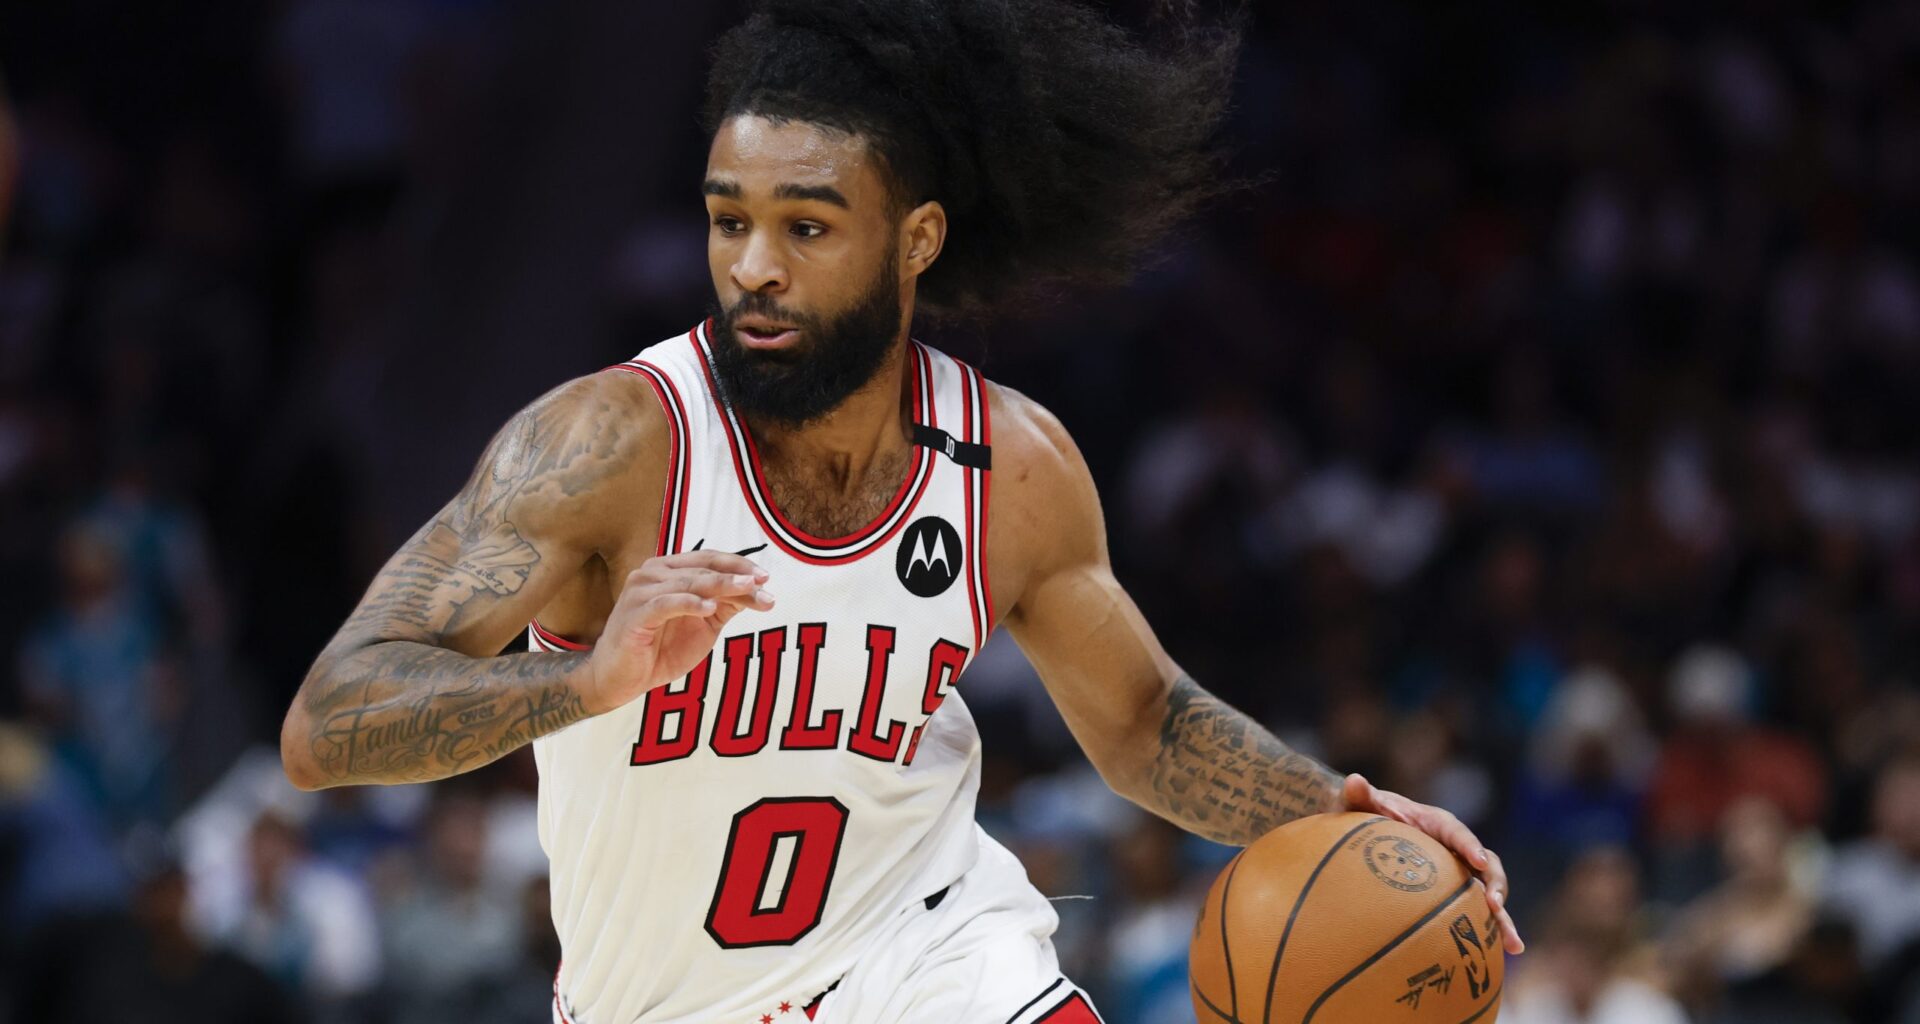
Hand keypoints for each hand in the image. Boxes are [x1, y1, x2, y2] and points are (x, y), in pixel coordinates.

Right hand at [580, 550, 774, 714]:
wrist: (622, 680)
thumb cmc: (660, 649)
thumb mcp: (703, 625)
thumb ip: (725, 605)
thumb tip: (756, 588)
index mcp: (668, 570)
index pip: (708, 559)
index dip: (738, 564)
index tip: (765, 577)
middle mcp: (652, 573)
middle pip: (702, 569)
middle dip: (737, 577)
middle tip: (764, 586)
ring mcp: (641, 592)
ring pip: (688, 582)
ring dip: (721, 586)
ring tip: (747, 589)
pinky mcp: (634, 614)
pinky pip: (665, 603)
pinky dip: (689, 603)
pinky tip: (710, 607)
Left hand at [1341, 773, 1523, 954]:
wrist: (1370, 830)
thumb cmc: (1367, 815)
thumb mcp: (1362, 805)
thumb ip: (1360, 795)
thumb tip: (1354, 780)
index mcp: (1437, 824)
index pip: (1457, 832)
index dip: (1470, 846)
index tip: (1478, 861)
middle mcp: (1456, 848)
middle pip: (1485, 864)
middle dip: (1495, 884)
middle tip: (1495, 905)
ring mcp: (1459, 872)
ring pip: (1489, 892)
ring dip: (1503, 917)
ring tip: (1513, 944)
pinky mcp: (1456, 892)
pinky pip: (1476, 912)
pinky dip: (1491, 931)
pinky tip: (1505, 955)